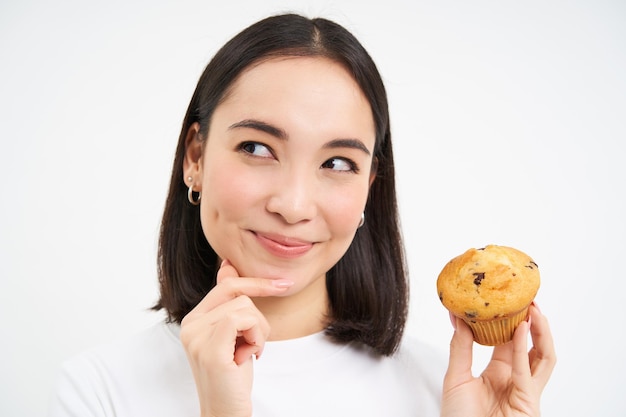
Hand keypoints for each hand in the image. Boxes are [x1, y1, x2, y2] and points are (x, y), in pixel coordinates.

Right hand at [180, 260, 293, 416]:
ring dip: (259, 331)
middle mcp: (189, 325)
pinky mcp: (211, 349)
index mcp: (193, 319)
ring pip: (245, 306)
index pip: (226, 284)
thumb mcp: (234, 335)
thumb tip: (227, 266)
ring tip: (248, 354)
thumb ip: (229, 304)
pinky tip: (250, 356)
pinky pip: (242, 319)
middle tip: (257, 343)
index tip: (282, 283)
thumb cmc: (233, 377)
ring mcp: (197, 337)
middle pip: (238, 293)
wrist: (226, 413)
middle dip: (259, 316)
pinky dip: (256, 336)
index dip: (256, 282)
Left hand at [441, 304, 555, 416]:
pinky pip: (528, 372)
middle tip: (528, 300)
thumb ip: (459, 347)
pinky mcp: (528, 402)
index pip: (509, 343)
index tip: (507, 300)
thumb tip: (457, 317)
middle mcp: (515, 382)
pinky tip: (521, 330)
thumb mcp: (455, 377)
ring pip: (543, 358)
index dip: (511, 322)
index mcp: (498, 375)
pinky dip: (525, 349)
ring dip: (540, 333)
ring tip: (533, 310)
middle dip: (534, 324)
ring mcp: (525, 392)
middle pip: (533, 348)